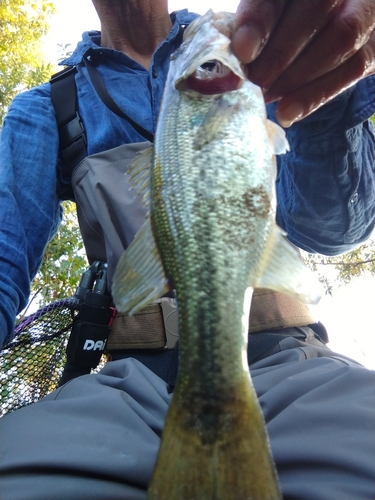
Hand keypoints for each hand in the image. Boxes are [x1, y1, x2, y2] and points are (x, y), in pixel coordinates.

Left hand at [231, 0, 374, 125]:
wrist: (325, 34)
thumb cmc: (285, 28)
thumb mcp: (268, 23)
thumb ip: (254, 31)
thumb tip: (232, 66)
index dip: (260, 18)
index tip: (242, 51)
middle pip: (317, 7)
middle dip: (279, 53)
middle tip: (253, 84)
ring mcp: (366, 10)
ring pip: (341, 37)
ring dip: (298, 76)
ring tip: (267, 97)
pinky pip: (353, 68)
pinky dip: (317, 94)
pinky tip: (288, 112)